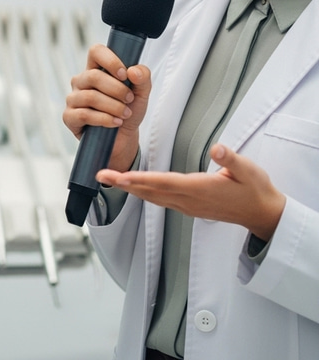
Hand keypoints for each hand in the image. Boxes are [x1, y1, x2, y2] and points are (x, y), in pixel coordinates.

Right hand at [62, 43, 151, 171]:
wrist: (123, 139)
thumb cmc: (128, 111)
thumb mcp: (141, 93)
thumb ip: (143, 77)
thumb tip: (133, 71)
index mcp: (96, 69)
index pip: (96, 51)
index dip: (110, 60)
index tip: (124, 75)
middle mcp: (81, 81)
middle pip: (93, 76)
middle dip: (117, 90)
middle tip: (129, 100)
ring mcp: (73, 99)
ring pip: (90, 97)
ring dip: (113, 106)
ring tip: (124, 114)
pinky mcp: (69, 117)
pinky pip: (84, 114)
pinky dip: (104, 119)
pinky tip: (115, 122)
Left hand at [96, 144, 285, 240]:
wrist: (263, 214)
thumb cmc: (255, 189)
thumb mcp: (249, 170)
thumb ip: (231, 159)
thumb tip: (217, 149)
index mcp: (199, 189)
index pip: (164, 182)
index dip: (141, 179)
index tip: (120, 176)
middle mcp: (188, 200)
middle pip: (150, 191)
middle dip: (124, 183)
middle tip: (100, 175)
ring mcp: (186, 205)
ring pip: (151, 197)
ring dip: (129, 188)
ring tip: (108, 178)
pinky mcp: (187, 206)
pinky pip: (159, 199)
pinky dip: (142, 192)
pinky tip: (131, 185)